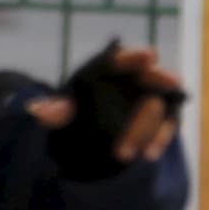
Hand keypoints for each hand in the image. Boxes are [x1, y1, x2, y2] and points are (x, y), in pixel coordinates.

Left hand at [29, 43, 187, 166]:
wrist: (94, 136)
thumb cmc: (81, 111)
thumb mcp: (66, 110)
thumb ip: (57, 109)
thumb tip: (37, 111)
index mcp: (112, 69)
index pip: (123, 57)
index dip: (136, 55)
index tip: (148, 55)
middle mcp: (137, 80)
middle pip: (153, 75)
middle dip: (161, 78)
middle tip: (171, 81)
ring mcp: (153, 101)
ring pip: (160, 105)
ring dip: (151, 123)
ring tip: (133, 146)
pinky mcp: (163, 122)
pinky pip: (166, 128)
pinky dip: (159, 139)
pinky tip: (148, 154)